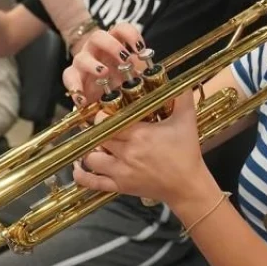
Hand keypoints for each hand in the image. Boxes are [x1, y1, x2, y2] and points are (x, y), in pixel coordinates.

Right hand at [62, 23, 145, 105]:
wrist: (100, 98)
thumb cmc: (119, 81)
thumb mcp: (134, 76)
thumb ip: (143, 72)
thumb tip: (155, 73)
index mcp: (113, 44)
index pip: (120, 29)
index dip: (130, 34)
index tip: (140, 49)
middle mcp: (96, 49)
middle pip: (98, 36)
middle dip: (112, 46)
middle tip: (124, 59)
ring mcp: (83, 62)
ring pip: (81, 57)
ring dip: (93, 65)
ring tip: (103, 74)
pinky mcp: (74, 78)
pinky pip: (69, 78)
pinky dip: (75, 88)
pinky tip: (83, 101)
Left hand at [72, 91, 210, 205]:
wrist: (188, 185)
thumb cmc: (186, 152)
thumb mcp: (186, 121)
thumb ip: (182, 97)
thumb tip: (182, 79)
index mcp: (140, 134)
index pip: (109, 121)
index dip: (103, 115)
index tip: (107, 112)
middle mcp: (127, 152)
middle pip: (99, 137)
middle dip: (97, 130)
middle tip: (101, 126)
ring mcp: (121, 171)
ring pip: (91, 158)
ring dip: (90, 150)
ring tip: (97, 144)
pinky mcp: (119, 186)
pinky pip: (92, 183)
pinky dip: (81, 176)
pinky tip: (78, 168)